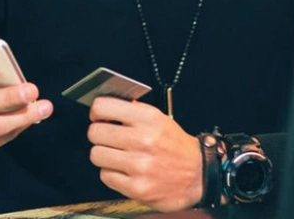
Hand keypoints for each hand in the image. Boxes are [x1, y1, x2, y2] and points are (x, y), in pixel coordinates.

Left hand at [87, 97, 201, 211]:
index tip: (98, 116)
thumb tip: (103, 106)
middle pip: (95, 132)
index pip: (103, 107)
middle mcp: (144, 140)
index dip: (96, 112)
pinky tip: (123, 170)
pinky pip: (105, 176)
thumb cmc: (175, 145)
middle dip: (98, 134)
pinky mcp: (138, 188)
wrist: (198, 175)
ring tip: (116, 155)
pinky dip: (111, 173)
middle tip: (106, 137)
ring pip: (96, 155)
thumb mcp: (158, 118)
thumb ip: (131, 110)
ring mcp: (140, 166)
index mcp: (148, 118)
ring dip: (103, 155)